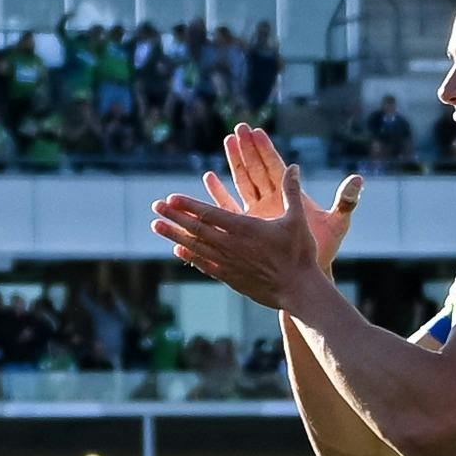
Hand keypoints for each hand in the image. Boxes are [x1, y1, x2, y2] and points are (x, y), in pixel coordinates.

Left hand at [150, 159, 354, 309]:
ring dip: (174, 235)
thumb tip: (293, 166)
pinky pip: (204, 265)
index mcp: (244, 228)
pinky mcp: (229, 277)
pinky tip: (177, 250)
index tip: (171, 198)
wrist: (297, 290)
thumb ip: (292, 192)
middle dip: (174, 216)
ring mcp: (227, 263)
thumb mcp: (297, 219)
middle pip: (196, 228)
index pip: (209, 213)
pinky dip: (189, 256)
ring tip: (156, 225)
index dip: (188, 205)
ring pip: (195, 246)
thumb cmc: (299, 254)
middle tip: (155, 206)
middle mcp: (230, 245)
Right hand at [220, 124, 363, 270]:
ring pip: (243, 183)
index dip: (266, 149)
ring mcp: (258, 214)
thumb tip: (358, 179)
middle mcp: (273, 201)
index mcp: (291, 197)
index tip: (256, 131)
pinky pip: (230, 207)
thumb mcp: (336, 224)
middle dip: (248, 148)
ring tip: (227, 141)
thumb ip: (345, 201)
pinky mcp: (246, 227)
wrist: (305, 276)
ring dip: (235, 162)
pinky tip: (210, 177)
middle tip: (238, 128)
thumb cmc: (323, 250)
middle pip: (258, 169)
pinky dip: (220, 193)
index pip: (275, 166)